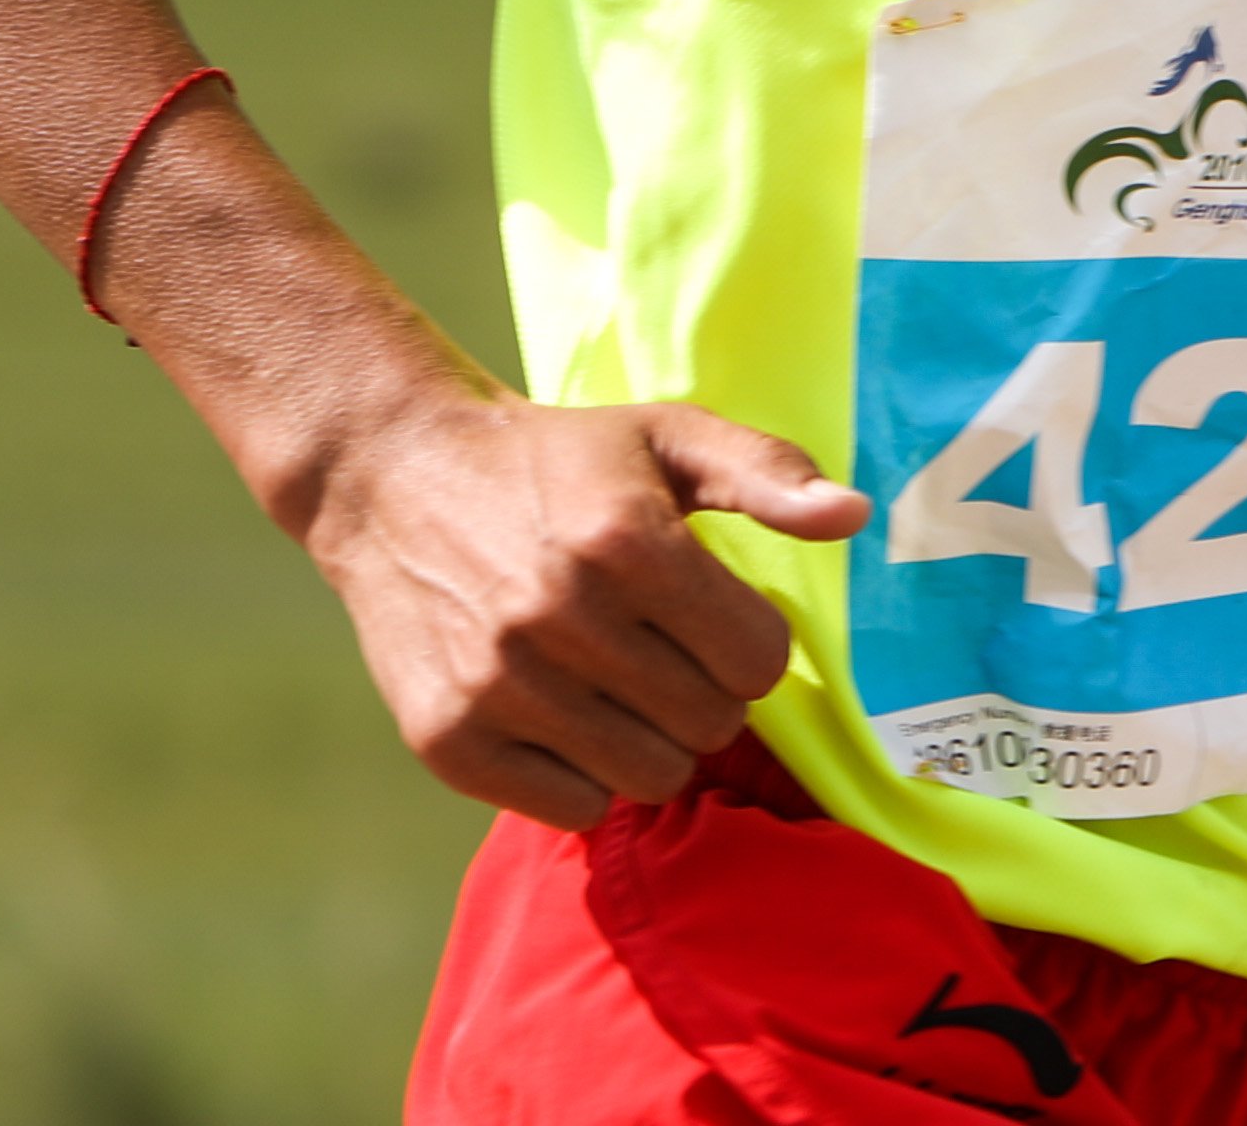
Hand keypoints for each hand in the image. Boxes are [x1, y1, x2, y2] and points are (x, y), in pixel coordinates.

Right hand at [299, 386, 871, 828]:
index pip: (759, 661)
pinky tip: (560, 714)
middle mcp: (559, 617)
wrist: (394, 475)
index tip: (711, 615)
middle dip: (703, 691)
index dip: (749, 642)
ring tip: (615, 683)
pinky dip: (580, 775)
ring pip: (647, 779)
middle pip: (709, 726)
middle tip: (660, 648)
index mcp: (625, 541)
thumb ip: (767, 473)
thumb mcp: (667, 437)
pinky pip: (570, 809)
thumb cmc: (555, 459)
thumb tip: (853, 516)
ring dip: (648, 738)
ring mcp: (498, 685)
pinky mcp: (447, 740)